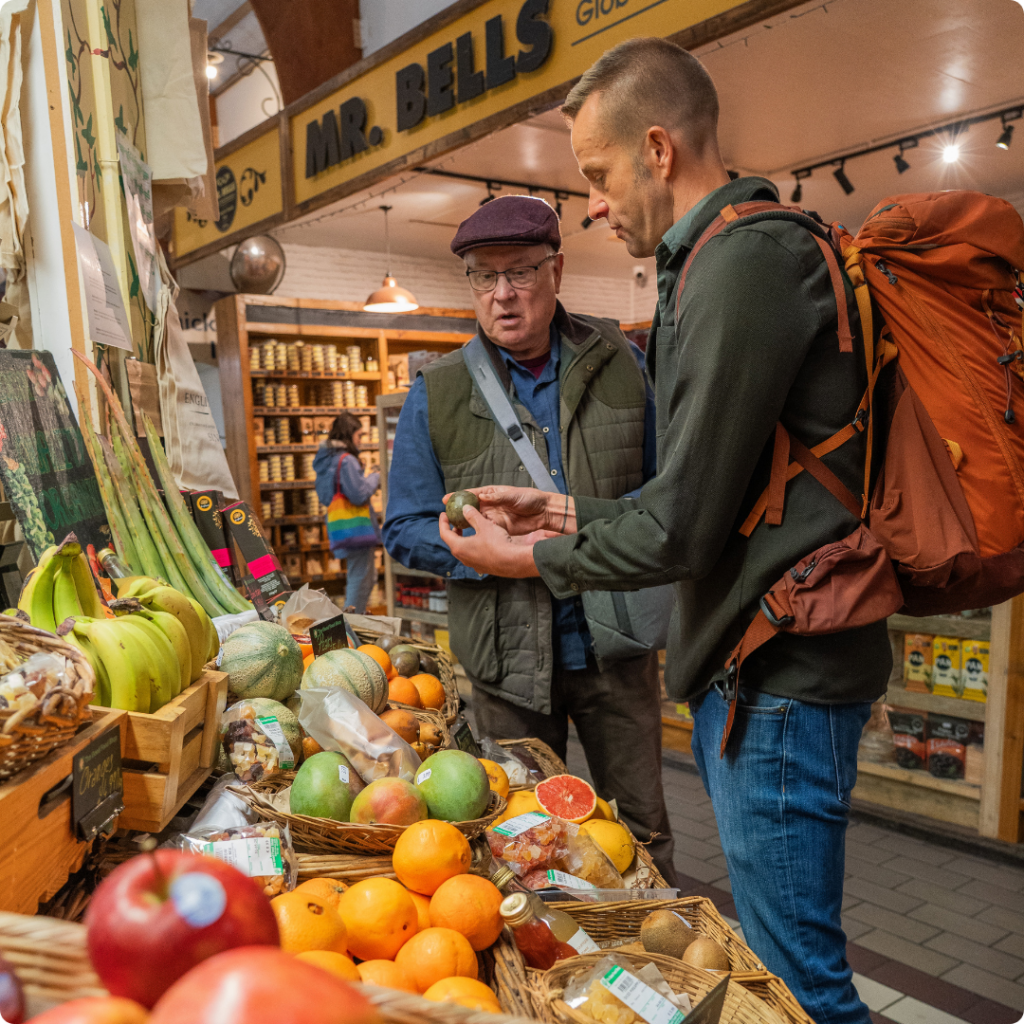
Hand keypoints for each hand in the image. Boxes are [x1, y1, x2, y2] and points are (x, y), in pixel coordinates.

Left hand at [438, 505, 542, 577]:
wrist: (513, 562)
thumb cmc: (497, 542)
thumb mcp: (484, 525)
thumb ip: (472, 516)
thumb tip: (465, 508)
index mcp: (459, 547)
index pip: (444, 533)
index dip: (443, 522)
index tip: (444, 514)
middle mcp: (463, 558)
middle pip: (453, 542)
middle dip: (454, 530)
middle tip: (457, 521)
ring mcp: (473, 564)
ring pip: (464, 549)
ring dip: (465, 538)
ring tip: (472, 529)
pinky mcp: (483, 567)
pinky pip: (474, 554)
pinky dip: (474, 545)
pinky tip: (484, 540)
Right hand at [443, 486, 574, 535]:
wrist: (543, 512)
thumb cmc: (530, 499)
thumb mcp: (513, 496)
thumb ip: (498, 497)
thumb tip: (483, 496)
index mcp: (492, 494)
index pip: (472, 495)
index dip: (458, 496)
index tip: (446, 499)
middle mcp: (491, 506)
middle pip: (470, 509)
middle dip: (458, 512)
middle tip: (446, 516)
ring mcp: (494, 517)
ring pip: (476, 521)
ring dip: (465, 524)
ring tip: (454, 528)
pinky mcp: (500, 528)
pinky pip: (485, 530)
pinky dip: (477, 533)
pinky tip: (469, 536)